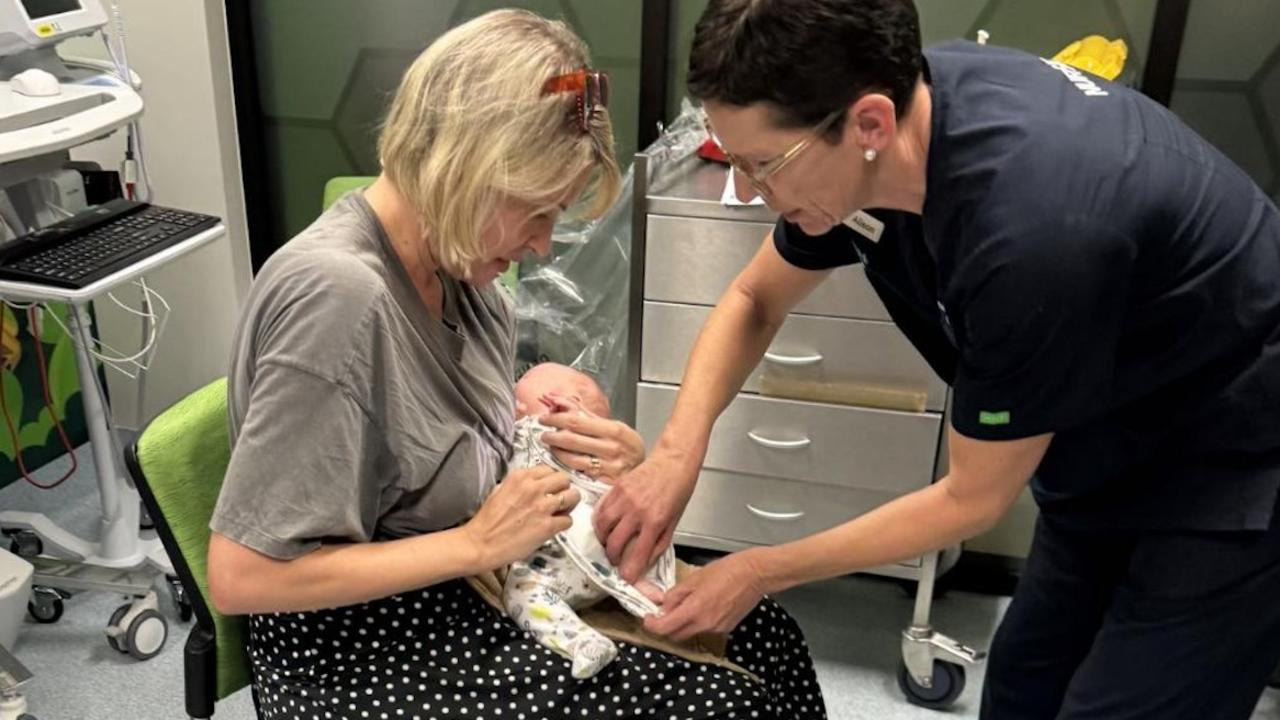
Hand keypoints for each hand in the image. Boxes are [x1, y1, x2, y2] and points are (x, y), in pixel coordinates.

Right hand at [462, 465, 577, 570]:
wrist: (481, 543)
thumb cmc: (487, 521)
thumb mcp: (501, 490)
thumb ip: (521, 484)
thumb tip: (536, 485)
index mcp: (520, 477)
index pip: (549, 469)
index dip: (552, 480)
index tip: (551, 487)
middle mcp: (533, 488)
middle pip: (565, 479)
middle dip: (564, 489)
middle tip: (559, 499)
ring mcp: (542, 507)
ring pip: (573, 496)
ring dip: (570, 505)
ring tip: (562, 512)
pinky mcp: (547, 526)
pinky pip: (569, 520)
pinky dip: (564, 524)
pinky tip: (554, 527)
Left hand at [539, 401, 644, 479]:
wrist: (648, 473)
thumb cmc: (627, 447)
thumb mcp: (613, 426)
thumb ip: (586, 414)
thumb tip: (559, 400)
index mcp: (614, 430)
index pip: (577, 421)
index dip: (556, 419)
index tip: (545, 418)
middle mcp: (612, 448)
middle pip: (572, 439)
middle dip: (552, 435)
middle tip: (544, 434)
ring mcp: (609, 467)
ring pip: (573, 458)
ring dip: (557, 452)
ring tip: (551, 447)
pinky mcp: (605, 482)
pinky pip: (579, 472)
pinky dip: (566, 466)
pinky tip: (562, 461)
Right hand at [594, 450, 696, 582]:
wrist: (674, 461)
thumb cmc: (678, 490)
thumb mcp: (674, 521)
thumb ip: (659, 543)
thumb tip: (644, 561)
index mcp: (655, 522)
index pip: (637, 554)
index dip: (629, 572)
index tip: (626, 578)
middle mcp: (637, 512)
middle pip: (614, 544)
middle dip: (612, 558)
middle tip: (616, 560)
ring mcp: (624, 499)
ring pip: (602, 527)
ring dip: (603, 540)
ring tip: (608, 543)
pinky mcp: (616, 488)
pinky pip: (601, 510)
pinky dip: (600, 522)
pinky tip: (606, 525)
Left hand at [644, 550, 766, 641]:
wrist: (755, 574)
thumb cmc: (727, 570)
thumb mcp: (695, 577)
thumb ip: (676, 594)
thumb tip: (664, 606)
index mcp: (694, 610)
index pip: (665, 628)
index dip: (652, 625)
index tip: (648, 618)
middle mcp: (705, 624)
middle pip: (676, 636)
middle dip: (665, 627)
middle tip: (662, 614)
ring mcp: (717, 628)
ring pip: (691, 633)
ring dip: (682, 625)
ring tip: (685, 607)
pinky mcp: (726, 628)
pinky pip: (706, 629)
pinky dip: (698, 623)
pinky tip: (703, 607)